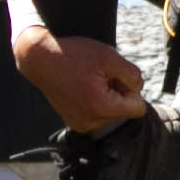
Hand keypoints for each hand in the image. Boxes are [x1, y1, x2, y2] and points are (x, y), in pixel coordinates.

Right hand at [11, 22, 150, 131]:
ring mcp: (80, 124)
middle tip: (100, 76)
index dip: (132, 89)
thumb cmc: (75, 55)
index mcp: (102, 107)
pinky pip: (97, 115)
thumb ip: (133, 75)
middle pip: (124, 111)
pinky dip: (96, 102)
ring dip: (107, 97)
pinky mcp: (73, 122)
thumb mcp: (110, 57)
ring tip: (90, 81)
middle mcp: (91, 122)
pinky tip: (83, 87)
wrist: (40, 59)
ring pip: (111, 113)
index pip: (138, 109)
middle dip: (118, 93)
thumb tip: (137, 90)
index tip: (117, 77)